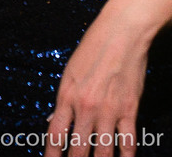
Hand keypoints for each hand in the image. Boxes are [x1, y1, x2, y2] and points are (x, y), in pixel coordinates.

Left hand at [43, 6, 150, 156]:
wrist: (119, 35)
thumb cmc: (91, 51)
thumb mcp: (68, 74)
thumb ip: (62, 101)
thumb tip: (54, 121)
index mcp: (66, 96)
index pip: (55, 133)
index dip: (52, 153)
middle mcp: (85, 107)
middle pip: (78, 147)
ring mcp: (108, 110)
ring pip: (103, 149)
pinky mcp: (129, 109)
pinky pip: (127, 140)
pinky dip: (125, 156)